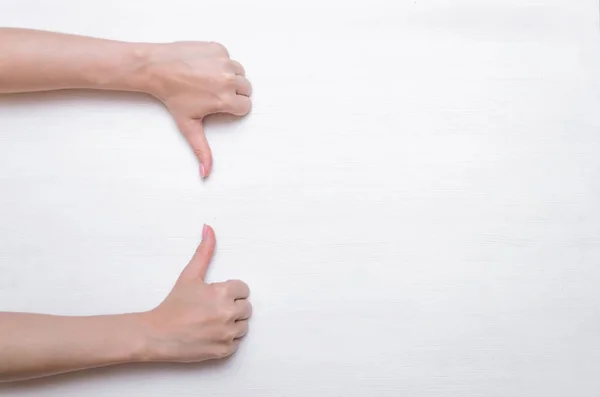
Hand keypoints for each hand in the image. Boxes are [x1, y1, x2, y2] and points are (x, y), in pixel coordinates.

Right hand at [141, 224, 251, 361]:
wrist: (157, 335)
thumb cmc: (173, 305)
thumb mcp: (189, 275)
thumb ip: (204, 251)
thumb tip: (209, 228)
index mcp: (224, 293)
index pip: (243, 289)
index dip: (230, 291)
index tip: (215, 296)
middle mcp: (229, 314)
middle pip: (246, 308)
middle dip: (232, 307)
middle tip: (211, 309)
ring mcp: (227, 334)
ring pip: (243, 326)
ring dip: (231, 324)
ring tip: (210, 322)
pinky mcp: (223, 351)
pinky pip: (235, 344)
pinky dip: (224, 340)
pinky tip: (209, 335)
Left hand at [142, 42, 251, 177]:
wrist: (157, 68)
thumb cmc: (172, 96)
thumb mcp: (188, 125)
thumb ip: (201, 150)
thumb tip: (205, 173)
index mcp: (224, 99)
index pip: (245, 106)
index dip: (233, 108)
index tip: (218, 105)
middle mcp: (227, 79)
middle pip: (246, 89)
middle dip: (234, 93)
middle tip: (213, 94)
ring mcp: (223, 61)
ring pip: (240, 73)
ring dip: (230, 77)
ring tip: (209, 81)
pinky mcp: (218, 48)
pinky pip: (229, 58)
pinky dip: (220, 62)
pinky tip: (204, 68)